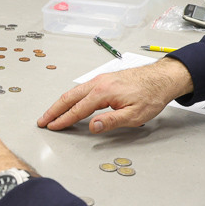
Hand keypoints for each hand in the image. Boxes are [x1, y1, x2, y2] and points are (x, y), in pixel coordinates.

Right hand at [37, 57, 193, 132]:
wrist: (162, 78)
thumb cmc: (151, 95)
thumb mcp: (133, 115)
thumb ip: (111, 121)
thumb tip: (92, 127)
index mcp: (104, 92)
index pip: (78, 110)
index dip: (63, 120)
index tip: (53, 127)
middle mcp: (99, 83)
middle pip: (69, 97)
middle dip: (54, 110)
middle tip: (42, 120)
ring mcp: (100, 79)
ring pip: (74, 91)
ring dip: (60, 103)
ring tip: (51, 113)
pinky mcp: (104, 79)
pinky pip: (81, 88)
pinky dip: (70, 97)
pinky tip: (69, 102)